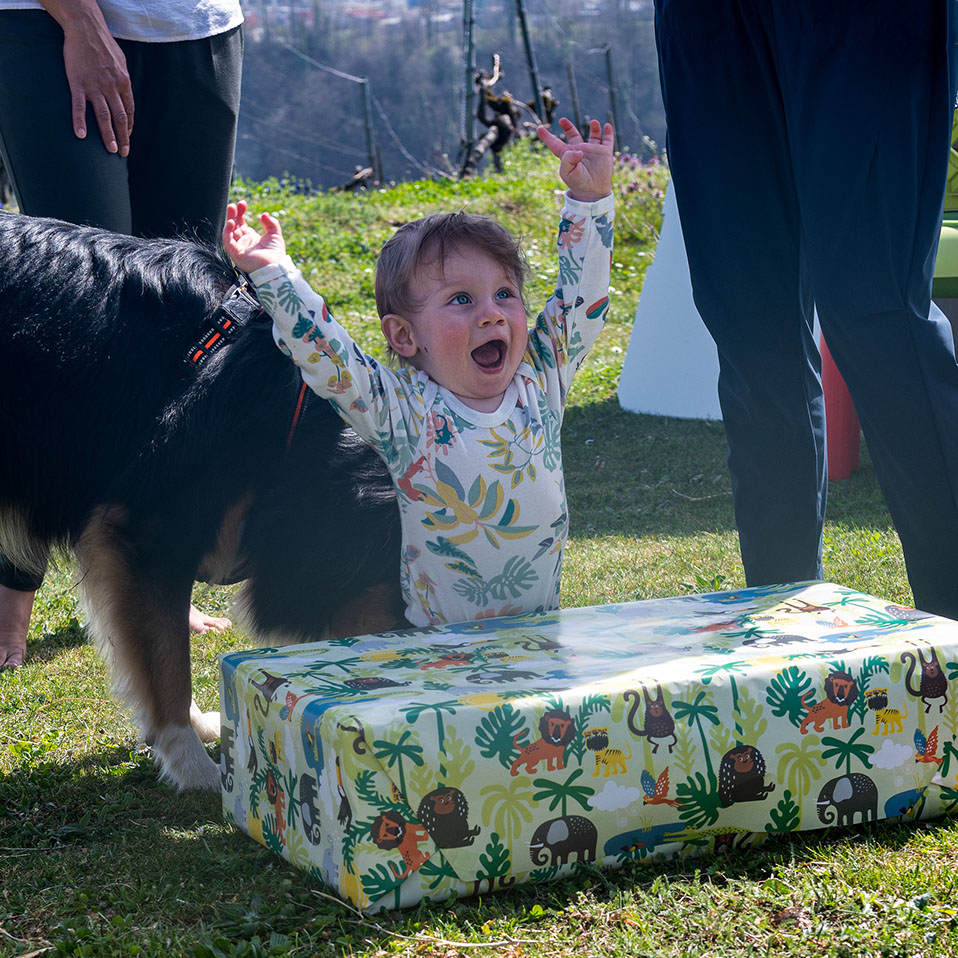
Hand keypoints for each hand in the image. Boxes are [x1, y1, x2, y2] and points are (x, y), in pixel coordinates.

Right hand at [45, 0, 133, 154]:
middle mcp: (112, 87)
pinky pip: (79, 106)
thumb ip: (124, 80)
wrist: (85, 28)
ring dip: (108, 134)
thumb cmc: (104, 45)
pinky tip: (81, 135)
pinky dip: (80, 121)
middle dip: (123, 137)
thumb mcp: (122, 62)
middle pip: (120, 118)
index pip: (129, 111)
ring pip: (103, 116)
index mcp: (124, 83)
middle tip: (123, 153)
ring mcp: (95, 86)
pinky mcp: (78, 83)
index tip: (128, 138)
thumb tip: (126, 93)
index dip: (129, 127)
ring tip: (110, 150)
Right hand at [222, 201, 287, 273]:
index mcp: (251, 238)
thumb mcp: (275, 235)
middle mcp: (243, 242)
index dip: (241, 212)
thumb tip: (264, 214)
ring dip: (229, 220)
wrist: (275, 267)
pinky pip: (227, 241)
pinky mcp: (235, 253)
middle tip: (233, 204)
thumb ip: (271, 223)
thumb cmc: (276, 254)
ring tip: (231, 209)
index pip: (242, 222)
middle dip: (233, 214)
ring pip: (229, 232)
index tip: (242, 203)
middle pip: (234, 225)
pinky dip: (227, 231)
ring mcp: (239, 248)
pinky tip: (231, 223)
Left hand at [536, 117, 614, 202]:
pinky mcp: (604, 153)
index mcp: (567, 155)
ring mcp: (592, 151)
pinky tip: (606, 126)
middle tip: (562, 120)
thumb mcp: (568, 173)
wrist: (592, 192)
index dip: (547, 137)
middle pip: (573, 135)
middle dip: (568, 127)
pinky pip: (607, 140)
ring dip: (594, 128)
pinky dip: (608, 133)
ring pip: (593, 135)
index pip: (555, 144)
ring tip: (594, 122)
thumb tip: (579, 150)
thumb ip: (569, 160)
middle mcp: (579, 151)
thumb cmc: (578, 184)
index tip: (540, 129)